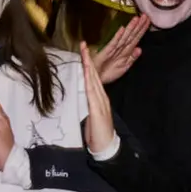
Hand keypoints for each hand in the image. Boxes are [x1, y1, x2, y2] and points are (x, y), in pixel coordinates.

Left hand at [80, 41, 116, 155]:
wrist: (107, 146)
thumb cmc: (98, 132)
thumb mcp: (92, 114)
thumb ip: (89, 104)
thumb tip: (84, 96)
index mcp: (100, 98)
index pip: (93, 77)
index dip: (88, 64)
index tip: (84, 51)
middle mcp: (101, 97)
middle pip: (94, 75)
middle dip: (88, 59)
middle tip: (83, 45)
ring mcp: (100, 103)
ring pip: (93, 81)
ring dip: (88, 67)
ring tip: (85, 54)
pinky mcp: (97, 111)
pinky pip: (92, 94)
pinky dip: (89, 83)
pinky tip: (86, 74)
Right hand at [93, 15, 148, 83]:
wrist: (95, 80)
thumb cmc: (108, 73)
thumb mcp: (123, 67)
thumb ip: (132, 58)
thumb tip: (139, 49)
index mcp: (125, 52)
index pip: (135, 39)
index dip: (141, 30)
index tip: (148, 21)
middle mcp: (120, 49)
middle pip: (131, 36)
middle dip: (138, 26)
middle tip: (145, 16)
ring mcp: (113, 50)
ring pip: (124, 37)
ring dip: (130, 28)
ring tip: (136, 19)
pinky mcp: (106, 53)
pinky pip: (113, 44)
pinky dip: (118, 37)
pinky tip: (122, 30)